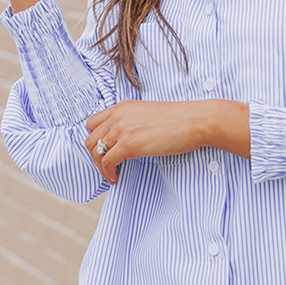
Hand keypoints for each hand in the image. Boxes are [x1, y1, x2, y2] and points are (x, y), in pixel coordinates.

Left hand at [84, 100, 249, 183]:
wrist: (196, 120)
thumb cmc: (181, 120)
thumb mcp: (150, 115)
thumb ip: (134, 123)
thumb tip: (130, 141)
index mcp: (123, 107)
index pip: (94, 122)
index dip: (96, 139)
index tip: (104, 151)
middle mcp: (118, 115)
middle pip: (90, 137)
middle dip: (95, 155)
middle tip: (107, 166)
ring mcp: (122, 129)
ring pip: (94, 150)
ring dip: (100, 165)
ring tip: (111, 173)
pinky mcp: (129, 144)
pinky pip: (107, 162)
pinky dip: (108, 172)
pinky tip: (116, 177)